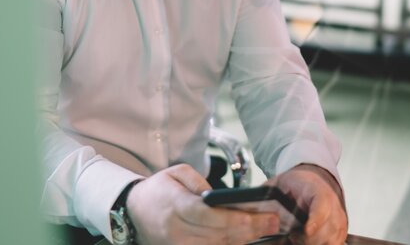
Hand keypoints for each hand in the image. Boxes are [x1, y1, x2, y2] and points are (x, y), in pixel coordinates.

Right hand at [126, 164, 280, 244]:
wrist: (135, 210)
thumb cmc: (160, 188)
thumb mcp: (177, 172)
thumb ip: (199, 182)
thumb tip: (221, 197)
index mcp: (175, 205)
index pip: (207, 215)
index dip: (233, 218)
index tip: (255, 216)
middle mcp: (177, 231)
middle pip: (217, 234)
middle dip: (249, 230)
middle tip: (274, 223)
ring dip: (243, 241)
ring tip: (267, 231)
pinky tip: (246, 240)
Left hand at [267, 164, 347, 244]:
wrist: (312, 180)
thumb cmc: (297, 182)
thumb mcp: (280, 183)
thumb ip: (268, 193)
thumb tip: (252, 204)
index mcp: (317, 189)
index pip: (322, 205)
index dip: (315, 220)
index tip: (307, 230)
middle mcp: (333, 204)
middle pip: (328, 228)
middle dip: (309, 239)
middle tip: (292, 236)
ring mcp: (339, 218)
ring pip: (332, 240)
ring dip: (314, 243)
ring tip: (297, 238)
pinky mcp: (340, 231)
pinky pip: (334, 244)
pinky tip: (307, 241)